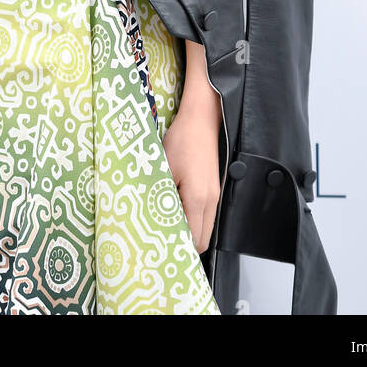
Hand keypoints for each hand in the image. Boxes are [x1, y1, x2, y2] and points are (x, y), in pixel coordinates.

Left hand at [162, 84, 222, 254]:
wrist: (200, 120)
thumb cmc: (182, 141)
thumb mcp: (163, 169)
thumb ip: (160, 196)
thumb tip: (151, 218)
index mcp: (198, 200)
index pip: (194, 240)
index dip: (179, 247)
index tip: (162, 247)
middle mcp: (211, 201)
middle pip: (203, 239)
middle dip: (185, 243)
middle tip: (164, 239)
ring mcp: (215, 195)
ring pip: (205, 226)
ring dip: (190, 229)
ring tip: (168, 223)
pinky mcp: (214, 188)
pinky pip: (206, 214)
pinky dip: (194, 217)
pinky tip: (177, 208)